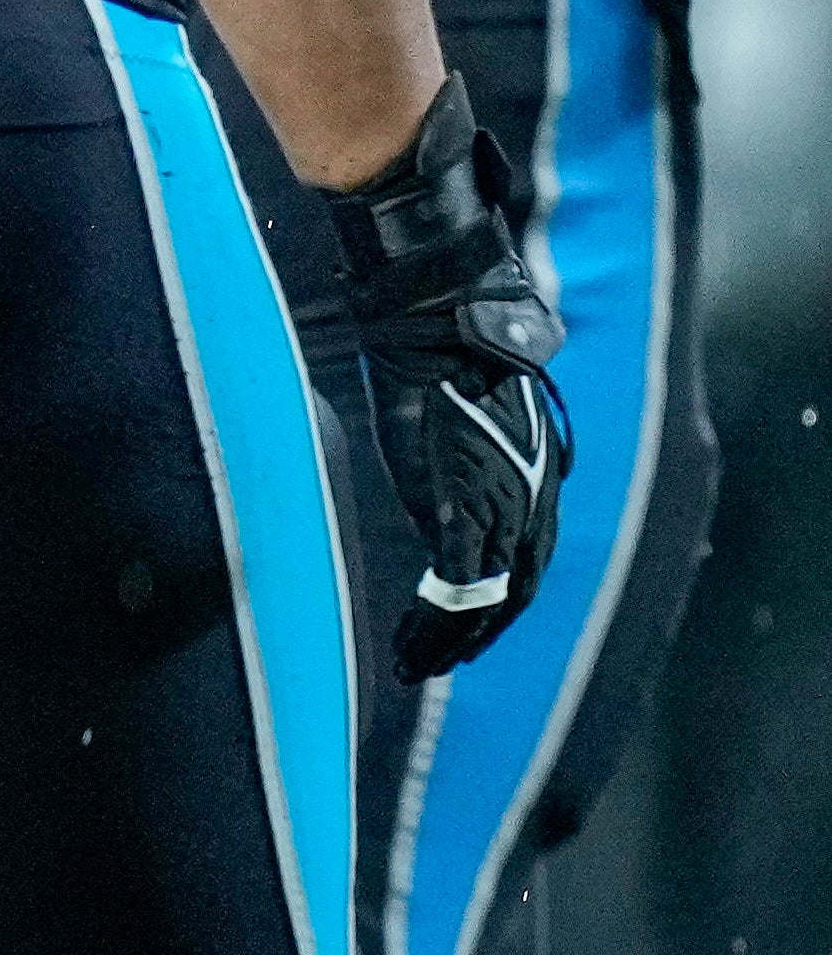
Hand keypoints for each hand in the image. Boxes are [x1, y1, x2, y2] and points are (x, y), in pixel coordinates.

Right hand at [328, 75, 573, 680]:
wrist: (435, 293)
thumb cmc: (443, 301)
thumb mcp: (467, 344)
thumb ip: (472, 360)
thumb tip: (463, 328)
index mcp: (531, 443)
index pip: (533, 528)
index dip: (512, 574)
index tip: (481, 600)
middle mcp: (529, 476)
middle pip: (526, 572)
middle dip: (490, 620)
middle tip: (451, 652)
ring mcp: (499, 492)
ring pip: (497, 590)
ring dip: (462, 635)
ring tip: (427, 662)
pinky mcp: (463, 501)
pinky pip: (464, 585)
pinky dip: (445, 626)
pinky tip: (421, 651)